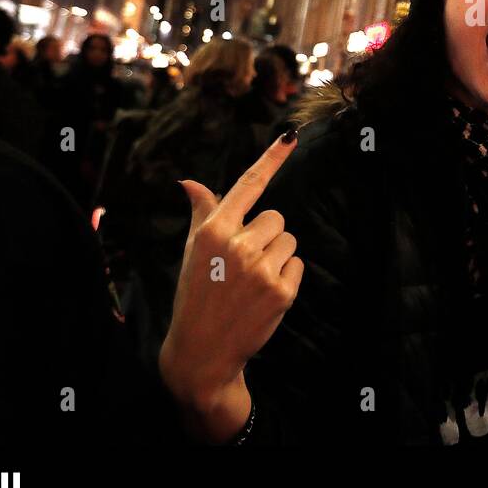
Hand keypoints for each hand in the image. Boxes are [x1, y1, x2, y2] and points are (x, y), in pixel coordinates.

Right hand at [159, 133, 304, 442]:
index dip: (271, 158)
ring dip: (277, 257)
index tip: (290, 136)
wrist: (202, 350)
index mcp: (214, 230)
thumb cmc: (196, 293)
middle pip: (276, 217)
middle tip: (243, 264)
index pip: (248, 185)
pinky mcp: (281, 291)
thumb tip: (189, 181)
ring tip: (251, 281)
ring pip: (289, 241)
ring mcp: (260, 269)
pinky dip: (286, 278)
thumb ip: (202, 212)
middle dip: (266, 236)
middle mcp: (238, 245)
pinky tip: (264, 296)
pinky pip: (298, 265)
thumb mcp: (193, 251)